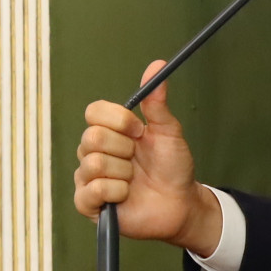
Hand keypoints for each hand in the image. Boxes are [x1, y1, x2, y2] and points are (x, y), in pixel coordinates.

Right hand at [72, 63, 225, 255]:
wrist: (181, 203)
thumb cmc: (172, 168)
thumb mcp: (168, 132)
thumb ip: (157, 102)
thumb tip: (157, 65)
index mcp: (109, 132)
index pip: (93, 112)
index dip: (118, 120)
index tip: (139, 131)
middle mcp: (93, 152)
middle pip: (93, 136)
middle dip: (124, 149)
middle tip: (137, 161)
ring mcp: (88, 178)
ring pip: (94, 163)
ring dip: (123, 173)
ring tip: (133, 181)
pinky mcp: (88, 204)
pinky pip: (92, 190)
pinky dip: (115, 192)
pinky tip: (125, 196)